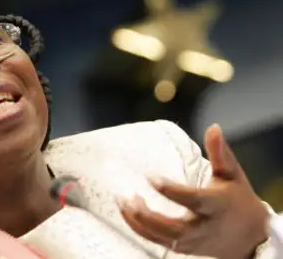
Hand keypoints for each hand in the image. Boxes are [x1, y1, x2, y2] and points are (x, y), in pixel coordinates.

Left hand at [119, 124, 269, 258]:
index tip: (151, 178)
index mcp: (216, 205)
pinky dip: (139, 228)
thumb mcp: (232, 174)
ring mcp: (193, 241)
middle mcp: (204, 226)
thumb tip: (213, 127)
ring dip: (139, 222)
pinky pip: (157, 241)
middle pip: (175, 228)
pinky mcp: (183, 248)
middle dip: (149, 216)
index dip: (172, 191)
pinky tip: (127, 210)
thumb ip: (220, 152)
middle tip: (130, 198)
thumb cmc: (236, 198)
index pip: (193, 199)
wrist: (250, 236)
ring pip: (162, 238)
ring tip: (123, 201)